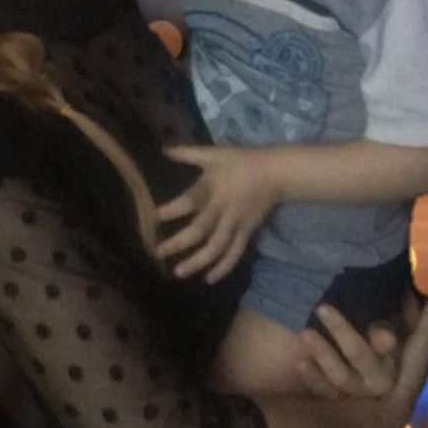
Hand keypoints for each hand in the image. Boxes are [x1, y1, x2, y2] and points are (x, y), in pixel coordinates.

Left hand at [157, 145, 279, 282]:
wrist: (274, 172)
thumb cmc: (240, 161)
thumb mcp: (213, 153)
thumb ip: (187, 153)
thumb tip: (163, 149)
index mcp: (212, 188)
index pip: (189, 200)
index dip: (172, 209)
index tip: (153, 217)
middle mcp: (222, 209)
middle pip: (200, 230)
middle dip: (178, 243)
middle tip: (158, 253)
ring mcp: (235, 223)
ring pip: (216, 247)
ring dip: (197, 262)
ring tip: (178, 272)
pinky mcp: (246, 232)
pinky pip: (234, 254)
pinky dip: (222, 268)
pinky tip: (208, 279)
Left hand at [295, 295, 427, 401]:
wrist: (378, 408)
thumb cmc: (398, 359)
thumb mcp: (411, 341)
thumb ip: (418, 321)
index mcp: (402, 362)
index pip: (398, 347)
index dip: (388, 335)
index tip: (378, 324)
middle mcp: (381, 380)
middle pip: (361, 355)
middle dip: (343, 332)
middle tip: (322, 306)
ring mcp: (359, 394)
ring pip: (340, 376)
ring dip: (323, 353)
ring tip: (305, 332)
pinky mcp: (339, 404)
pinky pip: (325, 394)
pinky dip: (312, 379)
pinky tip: (300, 363)